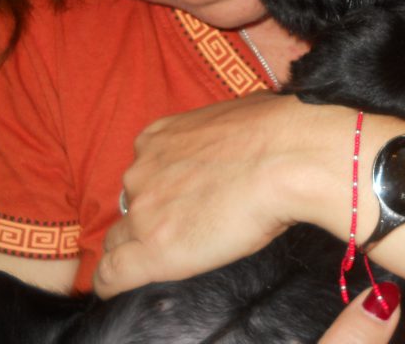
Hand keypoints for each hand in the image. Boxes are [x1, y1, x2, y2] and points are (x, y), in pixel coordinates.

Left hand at [94, 92, 344, 297]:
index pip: (142, 173)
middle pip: (132, 204)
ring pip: (121, 238)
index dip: (160, 191)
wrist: (290, 158)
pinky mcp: (153, 249)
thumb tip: (232, 138)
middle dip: (153, 215)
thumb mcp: (230, 116)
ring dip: (140, 246)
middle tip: (187, 225)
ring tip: (169, 255)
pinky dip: (114, 283)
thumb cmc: (274, 132)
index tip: (178, 202)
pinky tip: (119, 289)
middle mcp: (142, 170)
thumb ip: (212, 134)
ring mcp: (144, 210)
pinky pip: (114, 273)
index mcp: (158, 137)